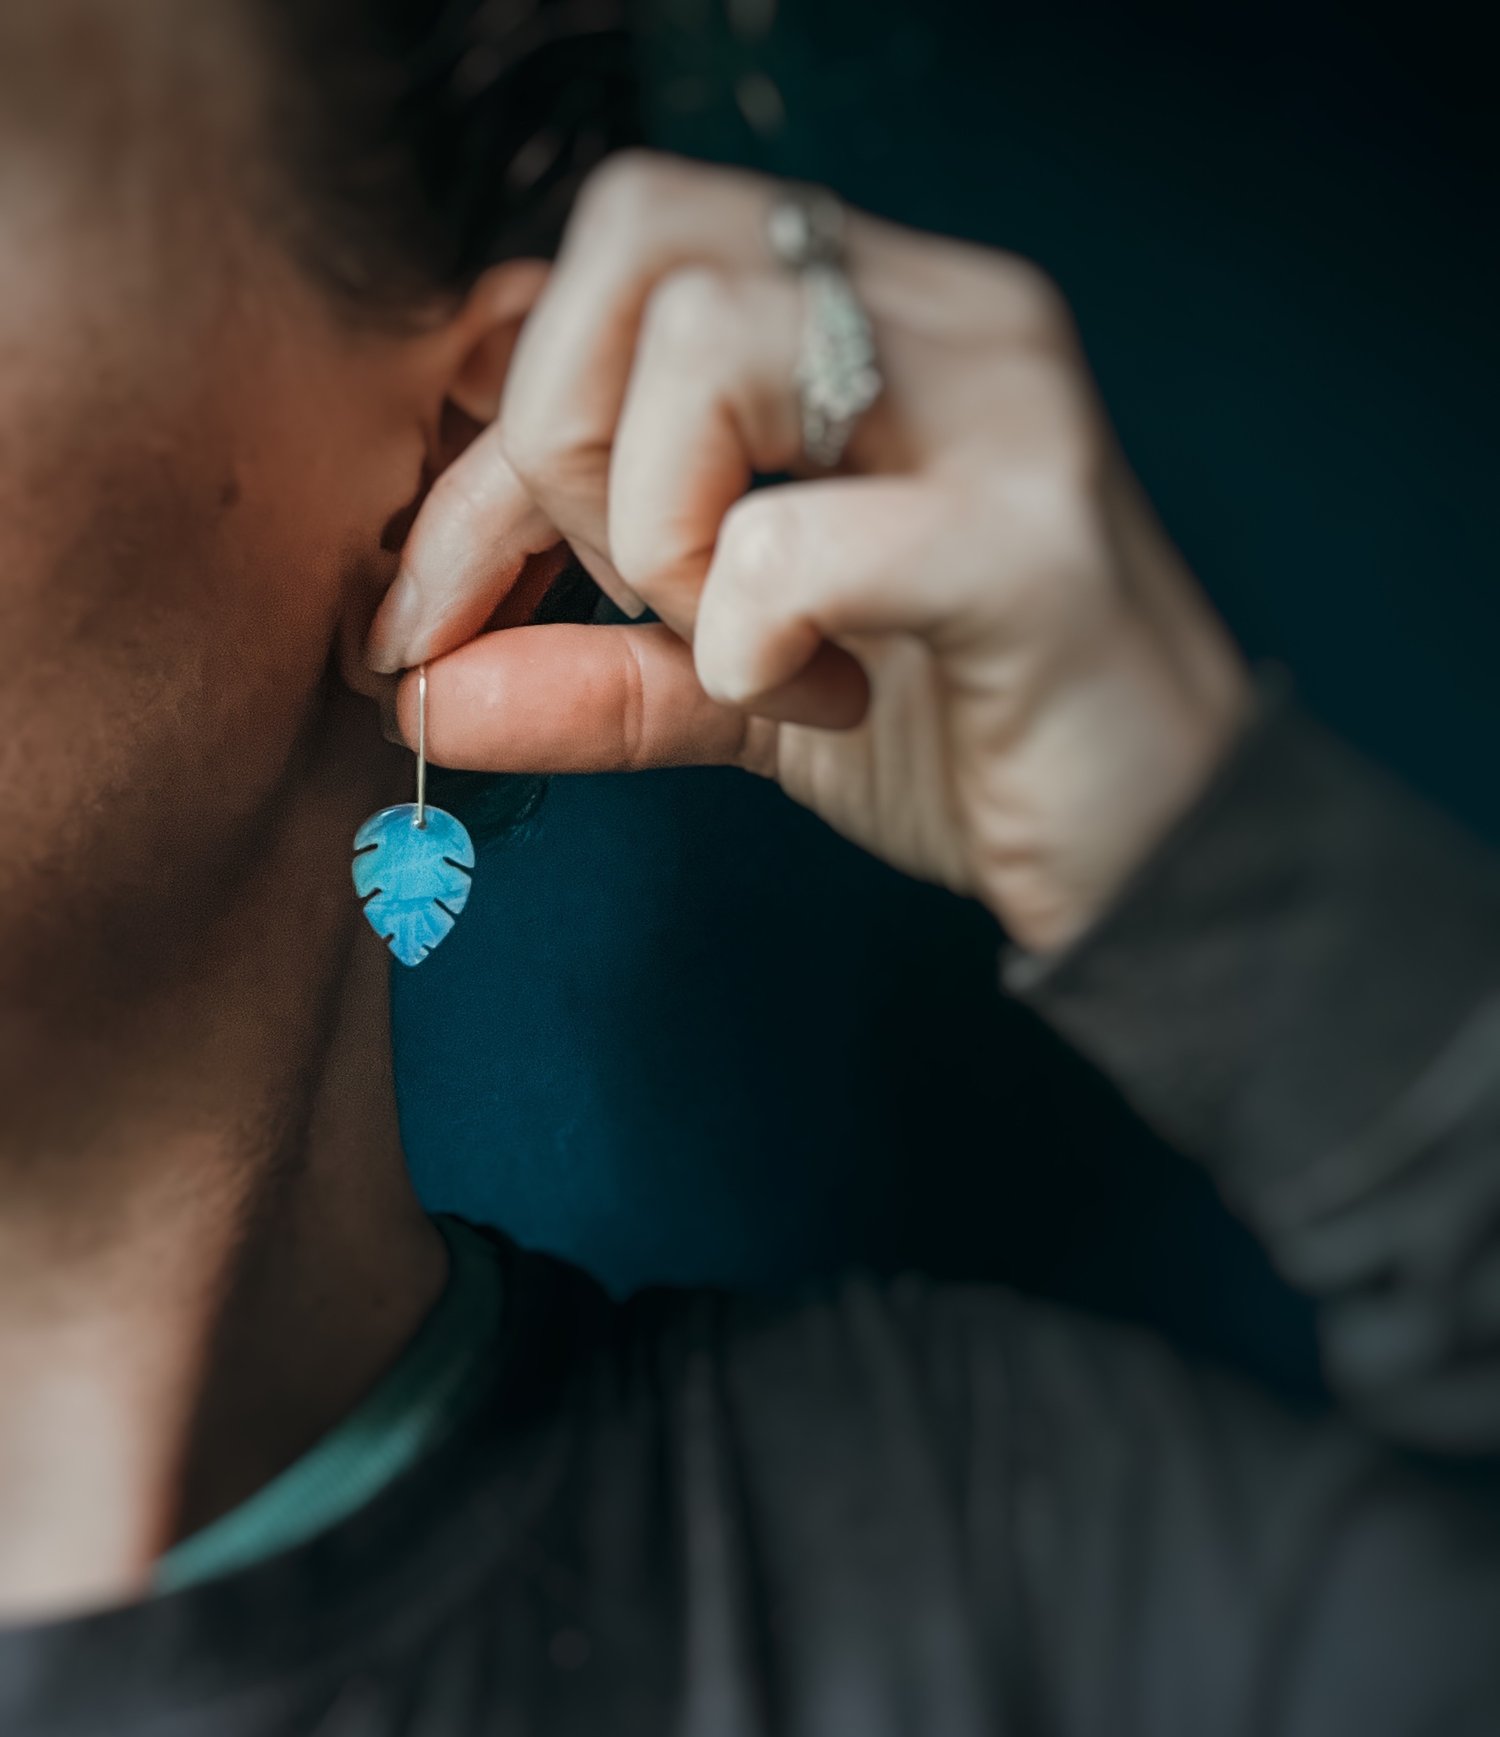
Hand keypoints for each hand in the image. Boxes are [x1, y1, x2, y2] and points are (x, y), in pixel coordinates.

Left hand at [367, 153, 1250, 953]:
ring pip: (707, 347)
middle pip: (638, 236)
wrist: (1157, 856)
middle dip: (563, 446)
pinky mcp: (1030, 538)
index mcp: (869, 315)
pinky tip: (822, 699)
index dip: (488, 443)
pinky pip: (795, 540)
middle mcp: (940, 312)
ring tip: (745, 651)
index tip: (429, 612)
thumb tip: (421, 692)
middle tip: (637, 598)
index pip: (614, 274)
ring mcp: (999, 404)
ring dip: (662, 534)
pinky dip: (748, 640)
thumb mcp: (742, 694)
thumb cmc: (963, 737)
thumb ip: (594, 669)